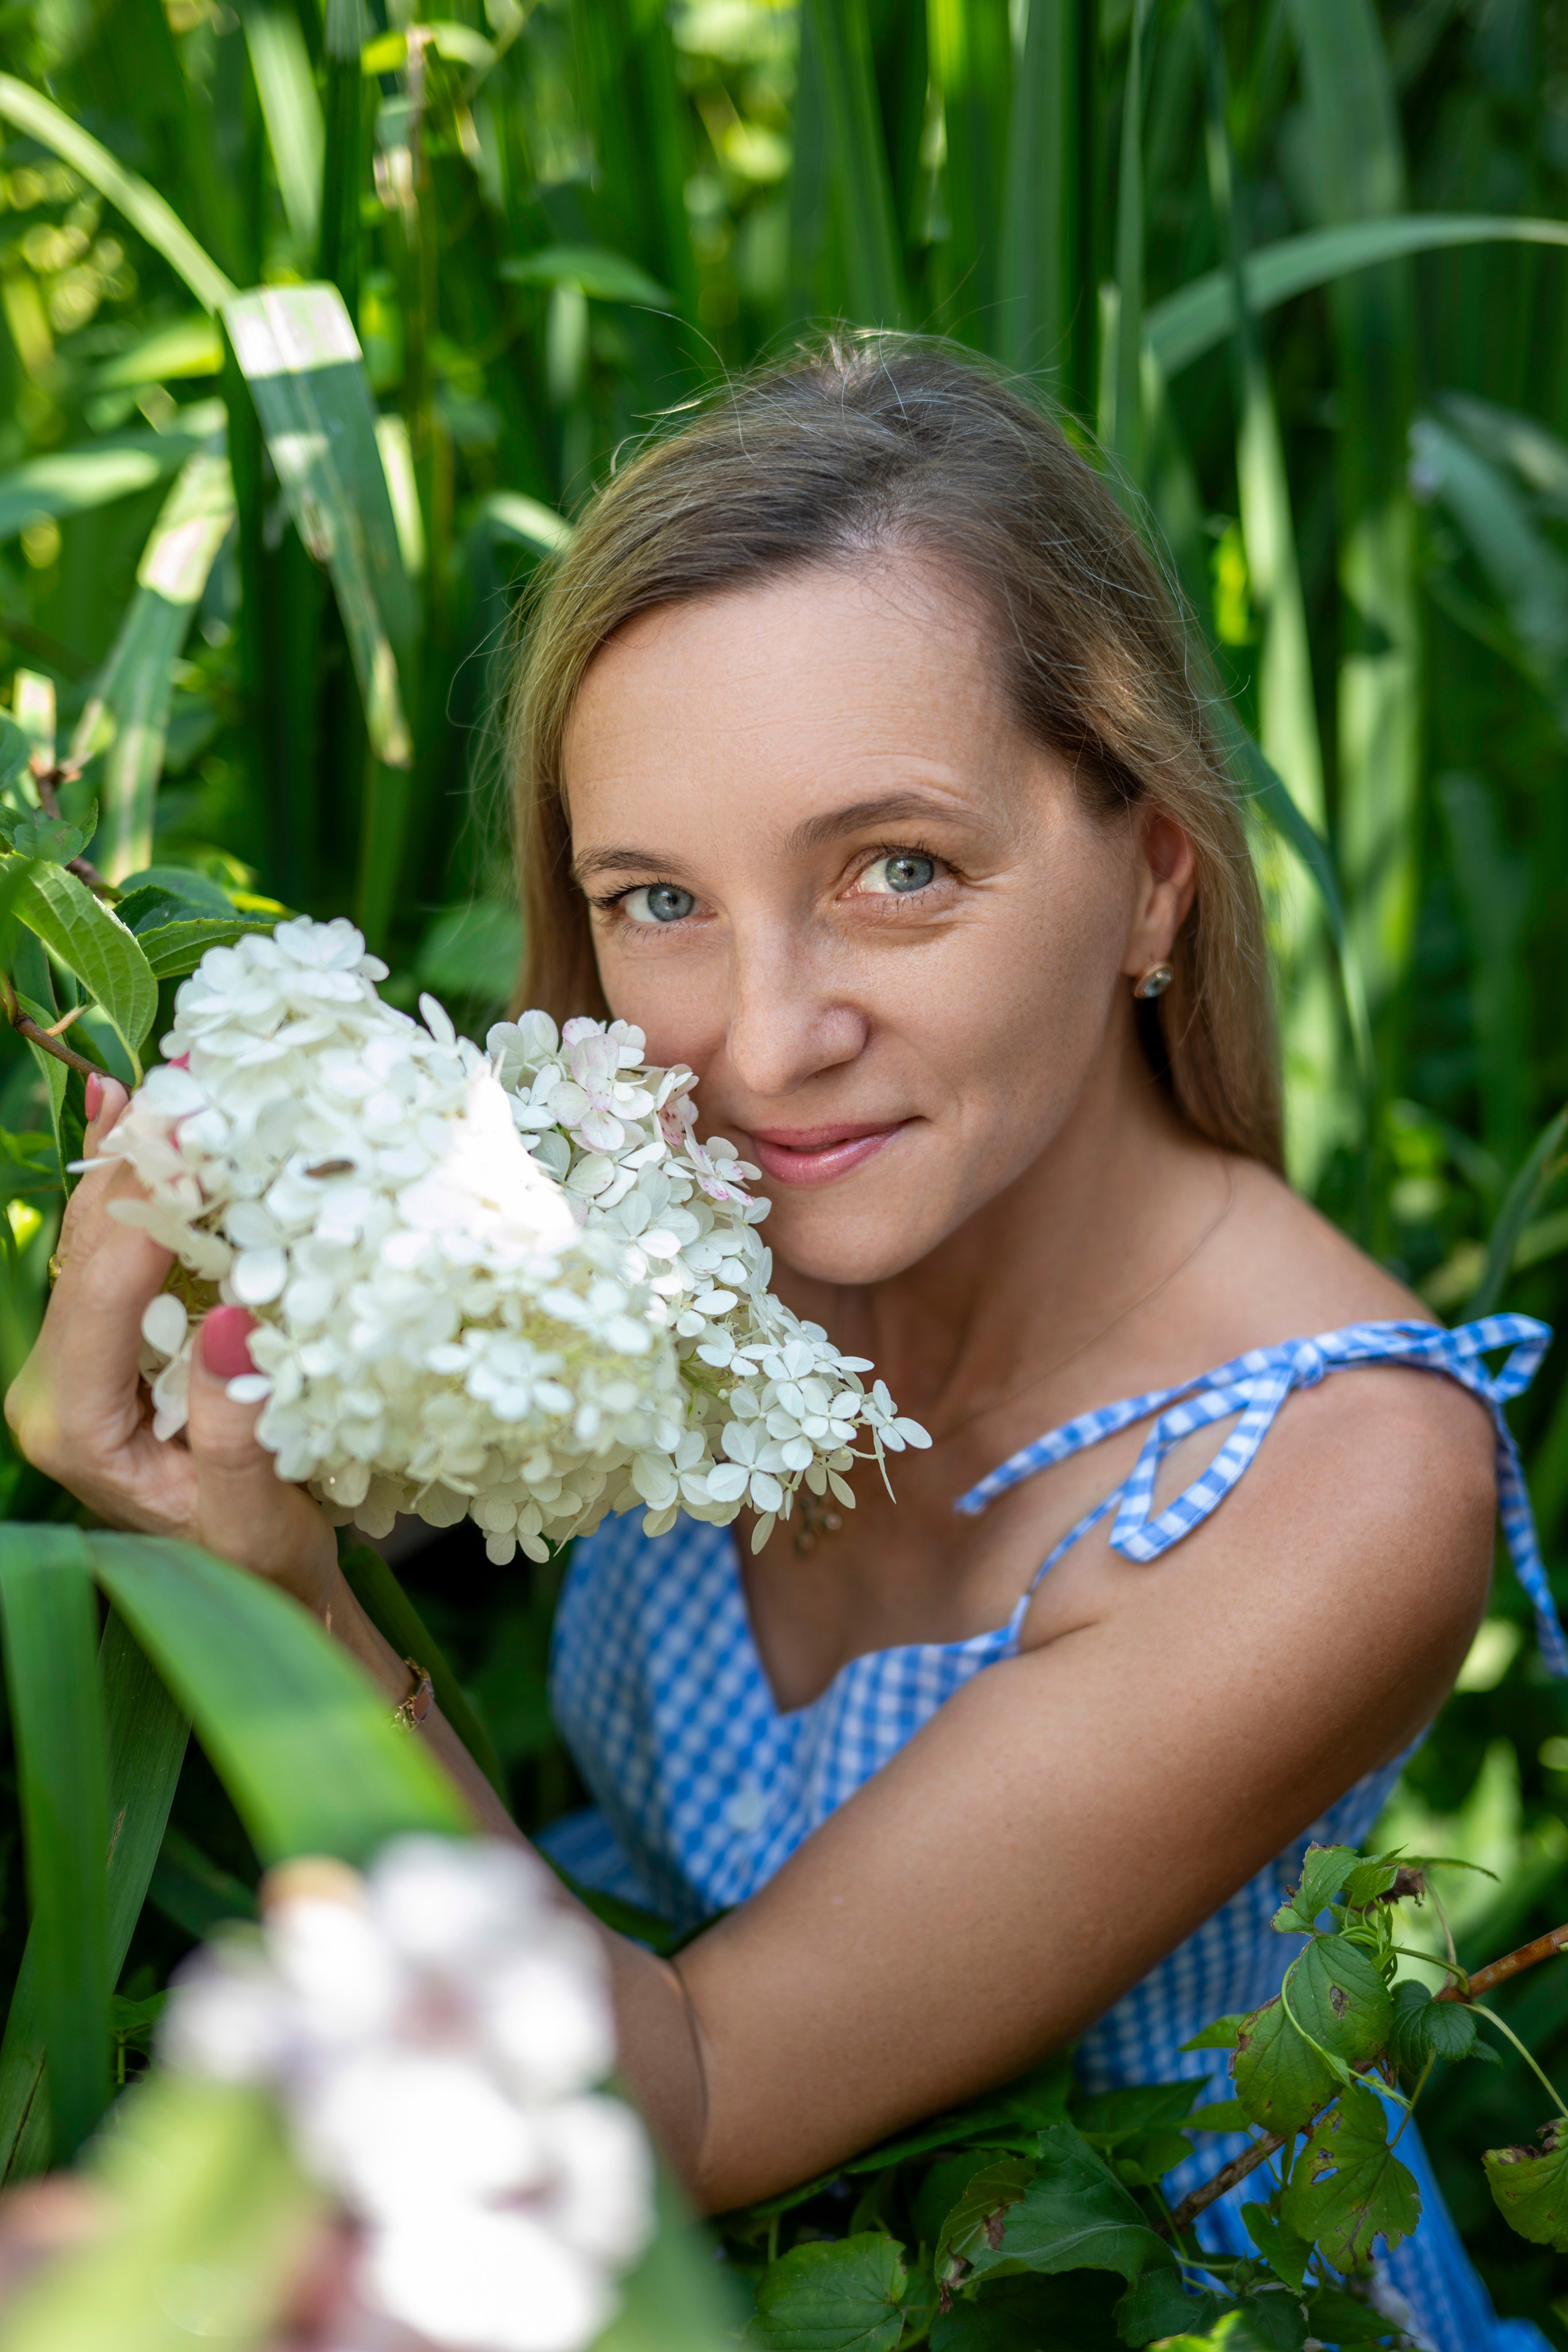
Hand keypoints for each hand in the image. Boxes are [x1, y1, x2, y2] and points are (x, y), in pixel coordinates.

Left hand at [4, 1077, 337, 1613]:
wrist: (261, 1591)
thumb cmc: (261, 1566)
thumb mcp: (253, 1521)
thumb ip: (237, 1432)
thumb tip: (232, 1319)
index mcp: (72, 1423)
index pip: (104, 1288)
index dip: (149, 1202)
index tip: (200, 1129)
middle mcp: (56, 1382)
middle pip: (92, 1243)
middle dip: (141, 1155)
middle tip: (192, 1069)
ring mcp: (81, 1355)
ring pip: (101, 1232)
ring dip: (141, 1152)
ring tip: (177, 1068)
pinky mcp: (114, 1338)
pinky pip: (116, 1242)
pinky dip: (137, 1175)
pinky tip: (137, 1105)